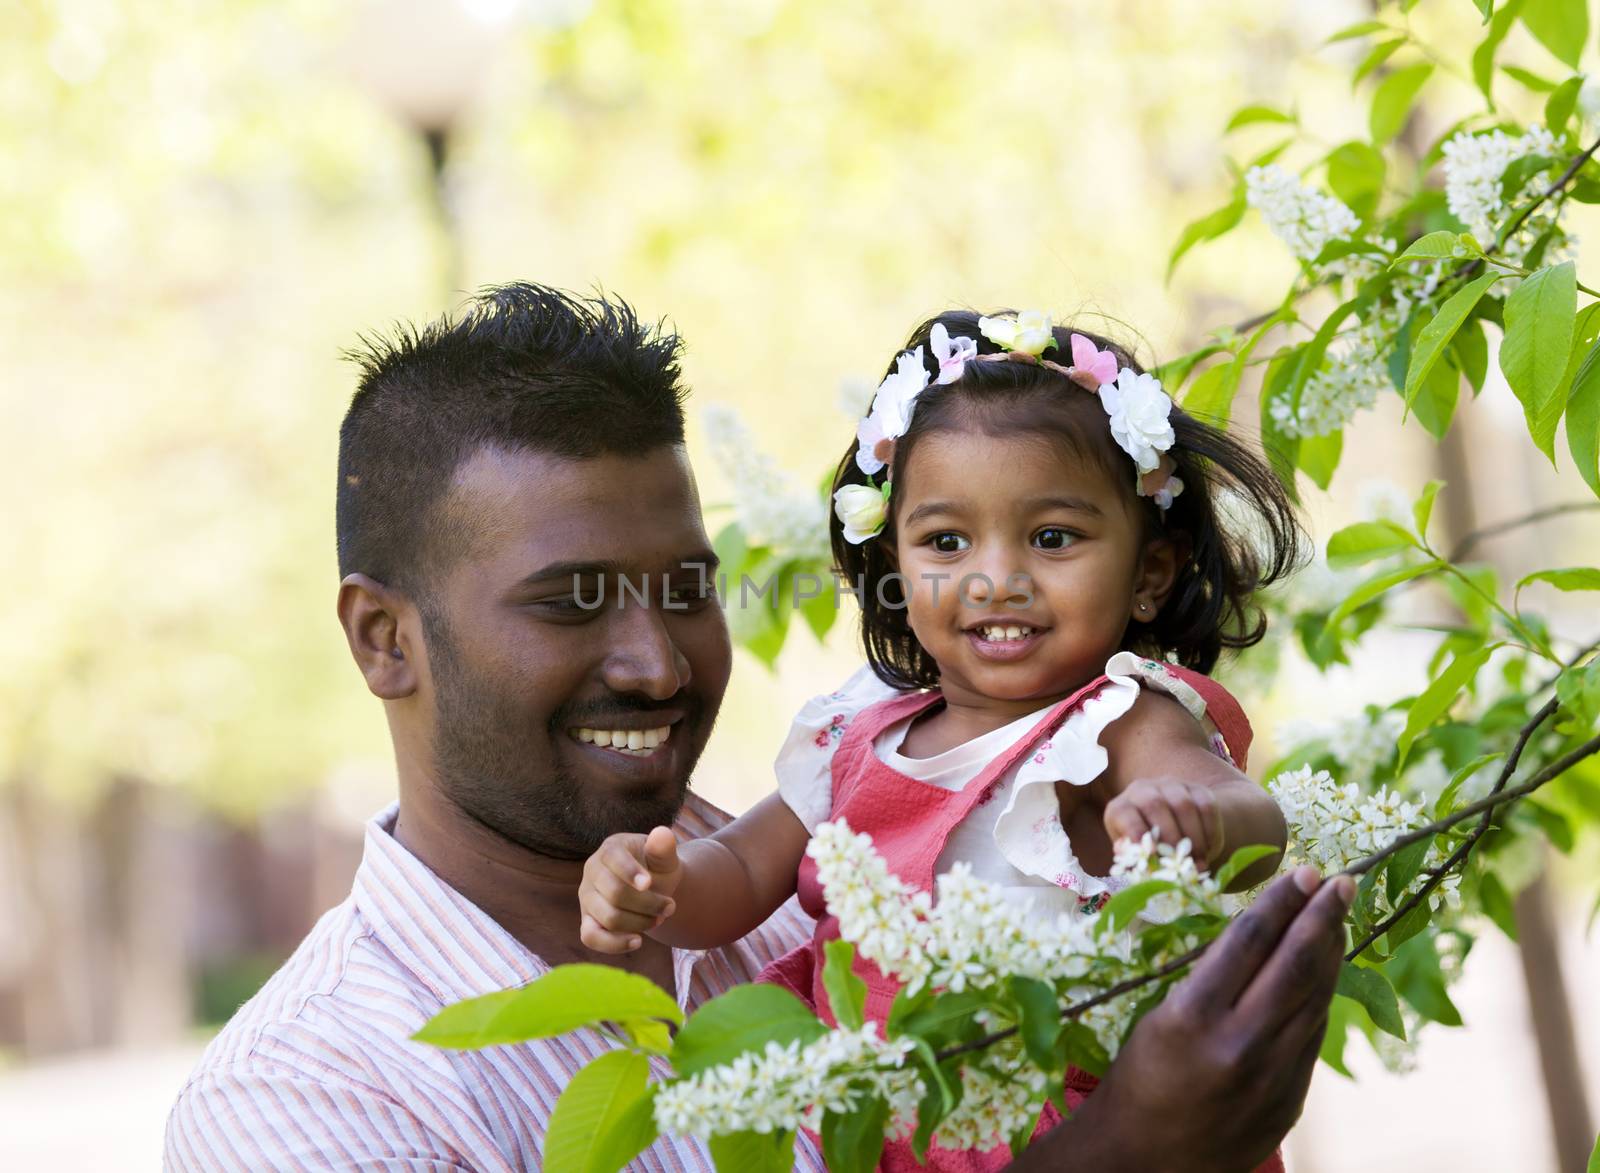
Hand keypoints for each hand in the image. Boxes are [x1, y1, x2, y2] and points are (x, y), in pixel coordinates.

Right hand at [577, 826, 681, 953]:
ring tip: (660, 919)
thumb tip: (661, 834)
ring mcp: (587, 897)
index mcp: (610, 849)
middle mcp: (592, 871)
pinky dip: (615, 944)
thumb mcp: (665, 857)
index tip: (648, 883)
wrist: (653, 888)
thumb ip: (664, 848)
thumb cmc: (657, 868)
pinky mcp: (587, 921)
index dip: (630, 872)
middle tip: (671, 907)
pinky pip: (591, 937)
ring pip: (609, 918)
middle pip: (615, 894)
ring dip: (640, 923)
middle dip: (648, 904)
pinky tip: (638, 942)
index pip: (614, 858)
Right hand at [1012, 867, 1352, 1171]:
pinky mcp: (1290, 1100)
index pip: (1250, 941)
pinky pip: (1311, 1036)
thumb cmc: (1139, 1077)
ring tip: (1339, 917)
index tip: (1303, 872)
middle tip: (1339, 881)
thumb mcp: (1161, 1016)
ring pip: (1314, 999)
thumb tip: (1266, 933)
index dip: (1281, 902)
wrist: (1145, 1160)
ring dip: (1332, 952)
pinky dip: (1321, 995)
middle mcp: (1238, 1045)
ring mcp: (1271, 1077)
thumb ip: (1213, 980)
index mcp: (1192, 1017)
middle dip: (1321, 917)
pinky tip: (1326, 970)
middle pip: (1294, 965)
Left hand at [1104, 777, 1222, 867]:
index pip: (1123, 813)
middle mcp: (1142, 790)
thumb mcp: (1135, 855)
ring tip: (1199, 863)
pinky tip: (1210, 850)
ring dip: (1194, 838)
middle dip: (1171, 838)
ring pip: (1184, 805)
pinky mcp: (1196, 789)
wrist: (1172, 828)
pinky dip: (1210, 831)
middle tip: (1183, 864)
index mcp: (1121, 808)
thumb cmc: (1146, 848)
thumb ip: (1136, 860)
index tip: (1151, 853)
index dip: (1135, 831)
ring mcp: (1170, 786)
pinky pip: (1206, 806)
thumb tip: (1141, 866)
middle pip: (1156, 806)